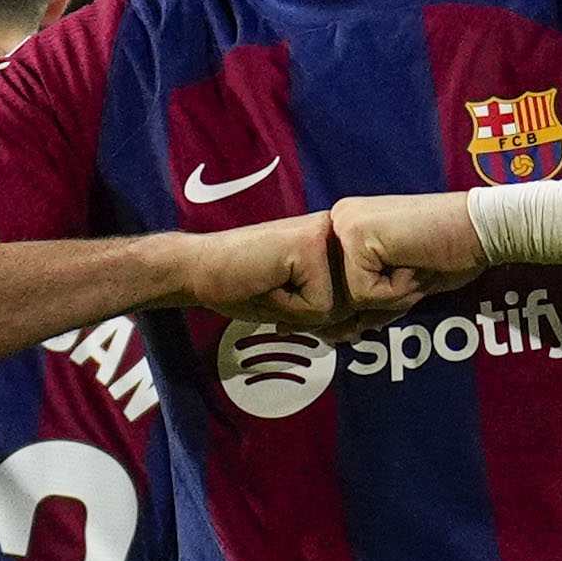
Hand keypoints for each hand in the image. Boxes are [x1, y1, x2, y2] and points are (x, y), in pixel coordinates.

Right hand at [180, 213, 362, 331]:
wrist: (199, 268)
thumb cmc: (244, 285)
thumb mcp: (299, 302)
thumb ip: (333, 309)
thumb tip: (362, 327)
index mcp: (334, 242)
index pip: (356, 300)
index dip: (321, 315)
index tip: (285, 293)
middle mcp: (334, 233)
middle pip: (351, 305)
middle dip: (311, 315)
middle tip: (273, 289)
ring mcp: (323, 236)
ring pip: (336, 308)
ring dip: (298, 312)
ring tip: (271, 285)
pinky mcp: (309, 248)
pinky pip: (318, 307)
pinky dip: (288, 308)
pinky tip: (267, 283)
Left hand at [319, 189, 487, 310]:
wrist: (482, 226)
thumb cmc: (447, 253)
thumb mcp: (399, 285)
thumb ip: (366, 307)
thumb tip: (331, 335)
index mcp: (345, 229)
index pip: (336, 289)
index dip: (374, 300)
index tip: (406, 273)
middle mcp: (337, 221)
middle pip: (339, 296)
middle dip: (383, 298)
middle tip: (414, 267)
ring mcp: (344, 226)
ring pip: (350, 298)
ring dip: (391, 294)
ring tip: (414, 263)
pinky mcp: (355, 236)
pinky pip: (363, 292)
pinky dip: (395, 290)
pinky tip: (414, 262)